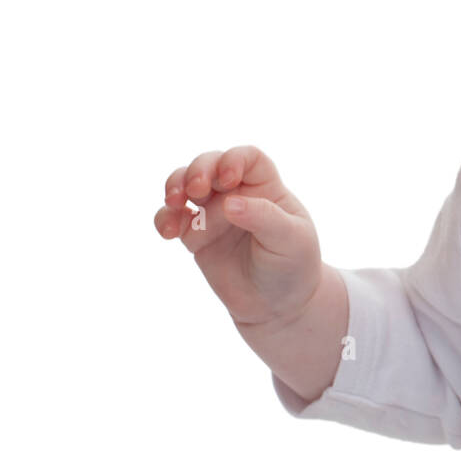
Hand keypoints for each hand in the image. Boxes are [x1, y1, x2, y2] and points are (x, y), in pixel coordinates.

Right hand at [154, 146, 323, 328]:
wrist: (277, 305)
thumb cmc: (293, 265)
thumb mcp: (291, 239)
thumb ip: (263, 218)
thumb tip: (229, 203)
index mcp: (267, 187)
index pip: (248, 158)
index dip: (233, 160)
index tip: (228, 179)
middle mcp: (237, 194)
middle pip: (210, 163)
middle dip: (197, 169)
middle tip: (195, 190)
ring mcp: (213, 213)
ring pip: (184, 185)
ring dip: (174, 186)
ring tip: (175, 202)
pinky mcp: (195, 236)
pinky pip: (171, 219)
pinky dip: (164, 219)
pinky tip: (168, 232)